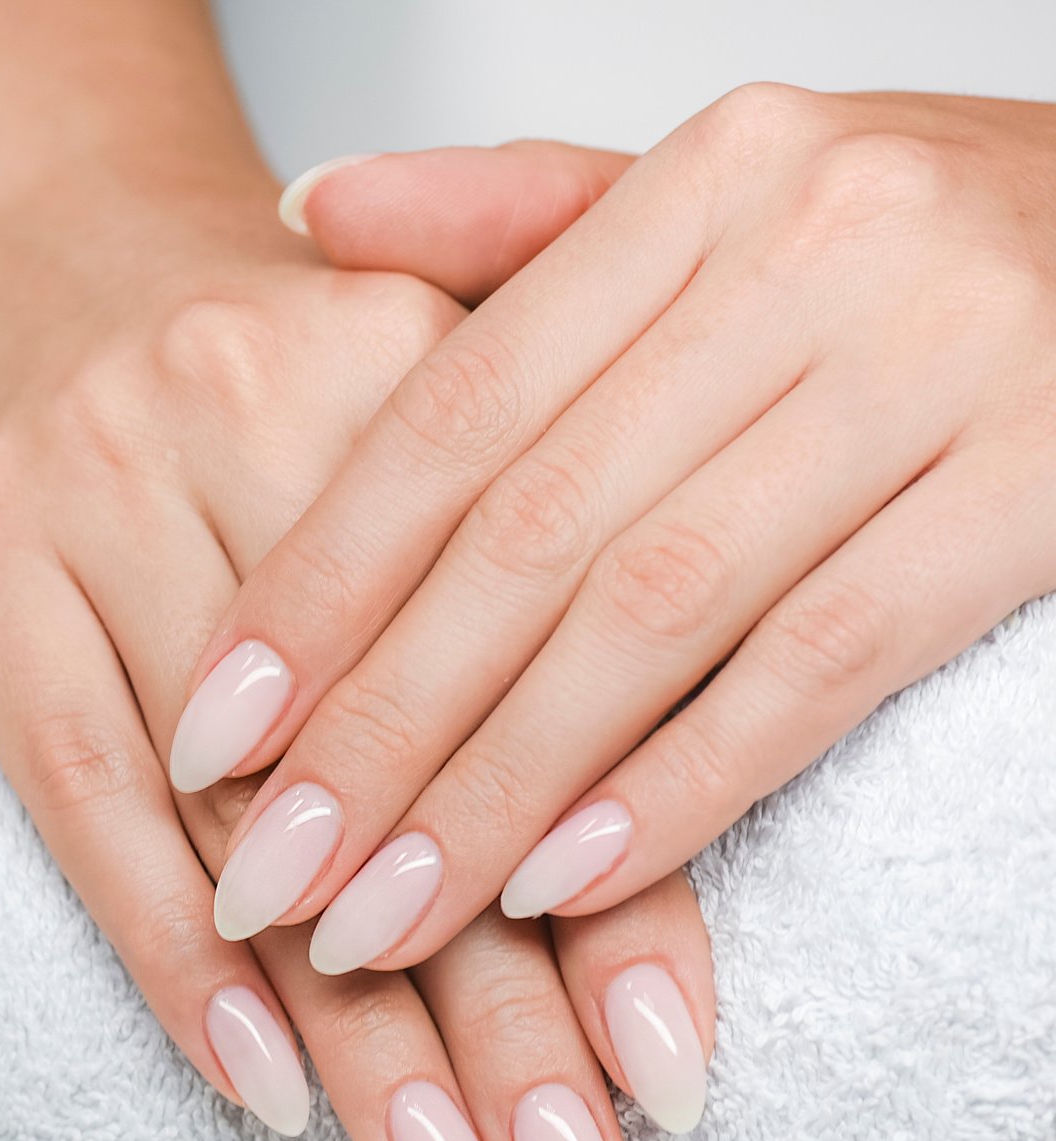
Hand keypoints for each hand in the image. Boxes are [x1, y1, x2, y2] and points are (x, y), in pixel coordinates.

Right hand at [0, 32, 710, 1140]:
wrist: (28, 219)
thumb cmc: (242, 349)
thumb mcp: (411, 398)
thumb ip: (517, 558)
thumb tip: (629, 831)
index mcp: (412, 380)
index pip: (537, 693)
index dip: (612, 896)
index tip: (667, 1079)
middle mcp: (264, 421)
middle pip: (405, 771)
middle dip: (498, 1010)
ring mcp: (105, 492)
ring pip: (252, 808)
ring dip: (354, 1024)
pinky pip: (83, 787)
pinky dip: (169, 947)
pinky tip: (253, 1081)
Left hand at [182, 90, 1055, 990]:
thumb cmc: (921, 234)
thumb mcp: (720, 197)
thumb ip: (510, 220)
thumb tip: (299, 213)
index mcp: (702, 182)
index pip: (453, 414)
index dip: (318, 587)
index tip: (208, 732)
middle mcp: (810, 253)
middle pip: (531, 533)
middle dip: (380, 727)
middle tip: (268, 877)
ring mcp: (940, 362)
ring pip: (657, 612)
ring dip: (501, 788)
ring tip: (379, 918)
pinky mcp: (1047, 482)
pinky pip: (828, 658)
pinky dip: (687, 780)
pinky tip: (567, 885)